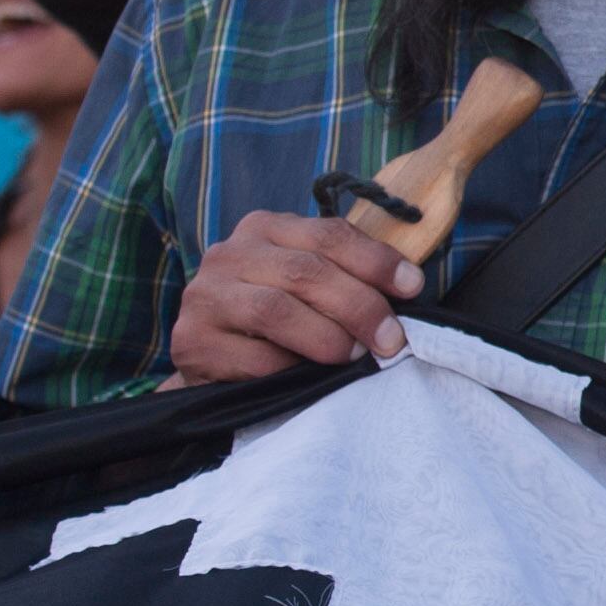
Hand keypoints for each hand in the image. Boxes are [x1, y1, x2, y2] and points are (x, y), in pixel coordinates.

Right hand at [168, 212, 416, 381]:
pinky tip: (305, 376)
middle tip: (392, 339)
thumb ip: (348, 275)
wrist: (214, 361)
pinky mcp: (192, 342)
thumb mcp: (311, 284)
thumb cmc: (279, 320)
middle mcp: (229, 254)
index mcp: (265, 229)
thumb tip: (409, 287)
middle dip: (360, 306)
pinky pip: (253, 358)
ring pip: (277, 310)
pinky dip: (290, 369)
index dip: (376, 261)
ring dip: (328, 338)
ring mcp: (205, 297)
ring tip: (354, 355)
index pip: (328, 234)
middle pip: (306, 271)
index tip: (414, 287)